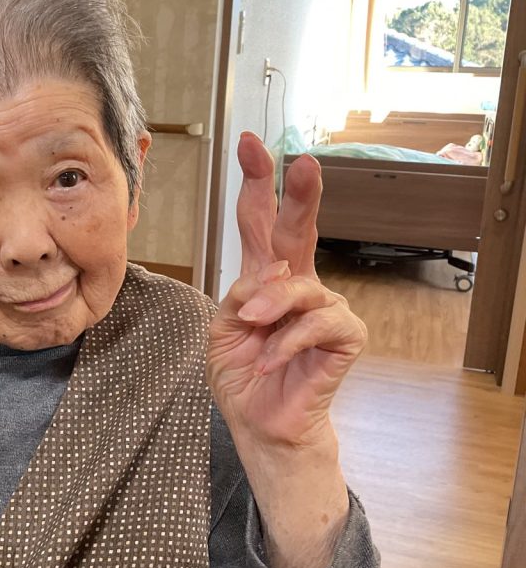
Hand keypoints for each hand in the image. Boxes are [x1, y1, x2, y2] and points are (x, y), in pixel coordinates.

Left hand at [207, 132, 366, 446]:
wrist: (262, 423)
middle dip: (298, 194)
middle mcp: (298, 284)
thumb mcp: (222, 330)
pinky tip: (268, 360)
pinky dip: (287, 343)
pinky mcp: (345, 335)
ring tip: (250, 330)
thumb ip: (240, 296)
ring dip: (270, 307)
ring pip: (299, 286)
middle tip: (301, 162)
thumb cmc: (243, 373)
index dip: (258, 185)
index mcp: (264, 277)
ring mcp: (325, 306)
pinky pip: (318, 324)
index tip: (251, 144)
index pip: (262, 224)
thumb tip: (267, 274)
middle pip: (300, 230)